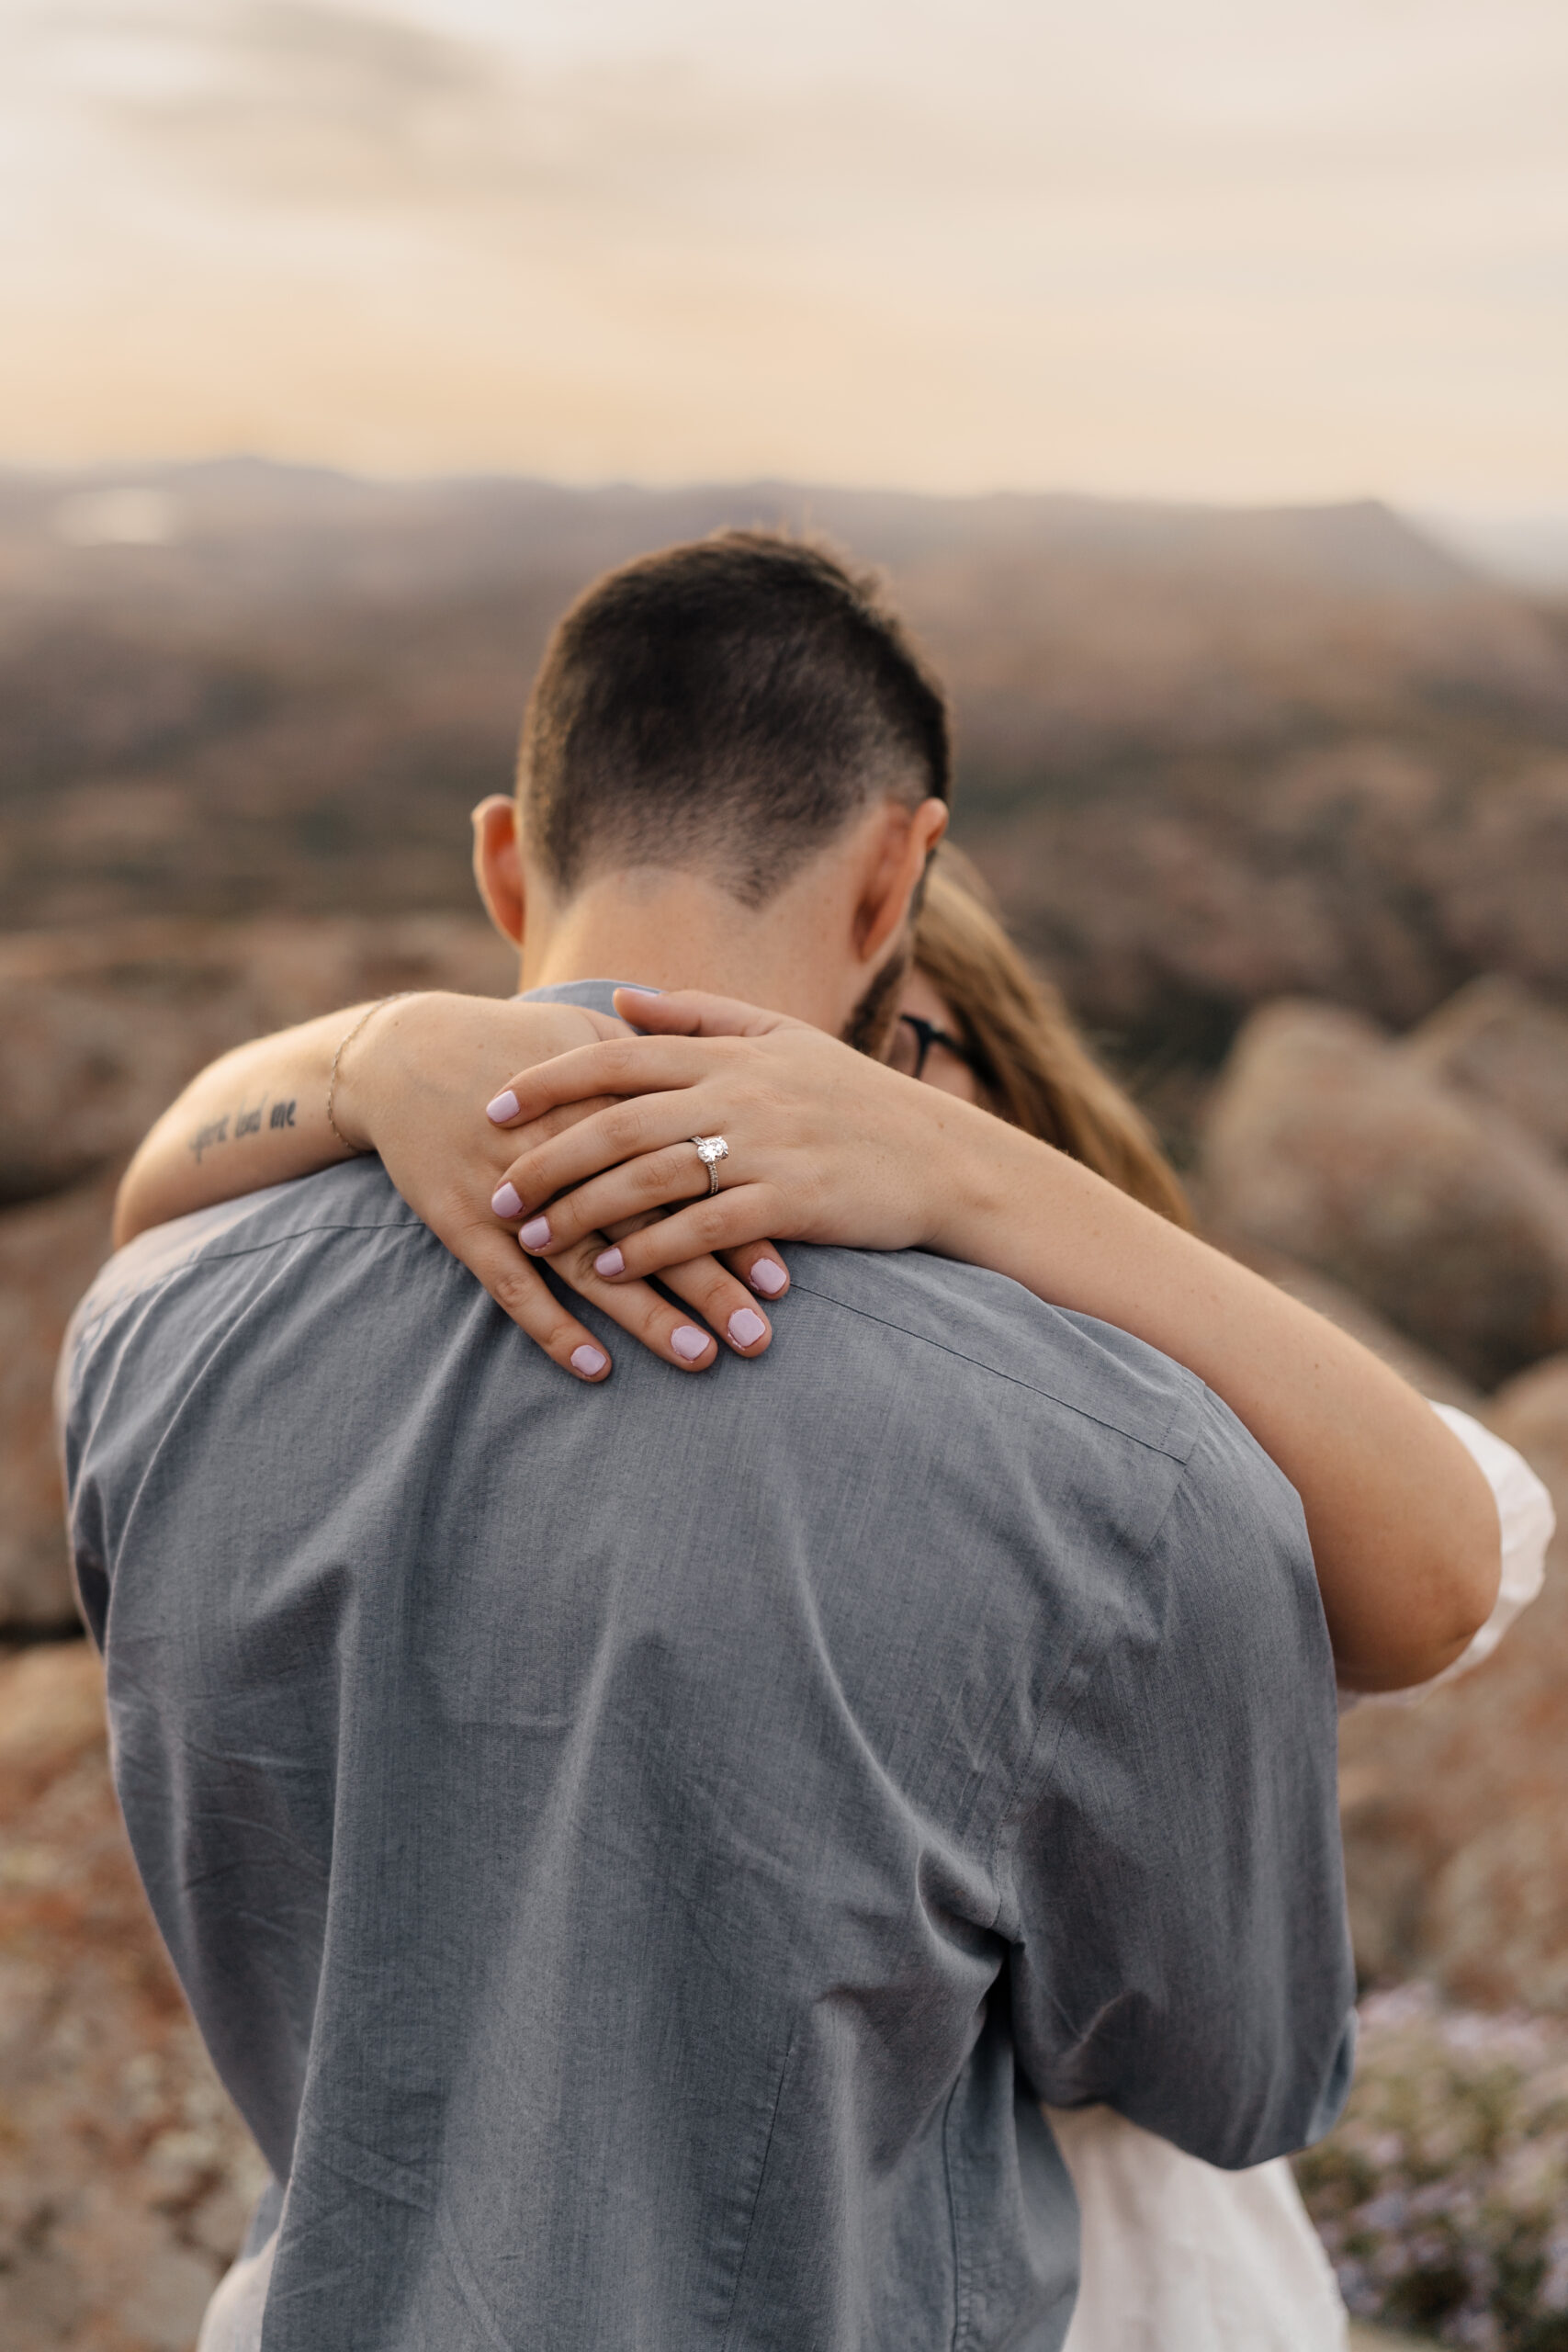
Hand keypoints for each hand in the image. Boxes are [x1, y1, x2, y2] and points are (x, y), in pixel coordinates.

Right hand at [333, 993, 787, 1380]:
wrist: (402, 1054)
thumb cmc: (511, 1047)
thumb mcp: (584, 1040)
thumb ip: (656, 1064)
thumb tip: (733, 1083)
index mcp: (605, 1105)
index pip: (685, 1173)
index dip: (734, 1223)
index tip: (784, 1275)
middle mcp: (565, 1152)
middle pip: (649, 1225)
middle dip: (707, 1283)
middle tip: (760, 1334)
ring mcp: (512, 1193)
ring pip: (589, 1265)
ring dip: (646, 1316)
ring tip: (700, 1358)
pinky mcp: (463, 1223)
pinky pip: (511, 1286)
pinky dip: (551, 1328)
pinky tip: (595, 1368)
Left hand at [483, 988, 987, 1281]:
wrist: (945, 1160)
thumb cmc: (859, 1102)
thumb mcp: (785, 1039)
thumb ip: (701, 1017)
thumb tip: (621, 1000)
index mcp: (731, 1053)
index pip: (617, 1056)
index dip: (547, 1080)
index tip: (492, 1105)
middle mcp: (740, 1093)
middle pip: (617, 1121)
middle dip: (547, 1158)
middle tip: (497, 1192)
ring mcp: (766, 1147)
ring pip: (649, 1177)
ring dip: (583, 1212)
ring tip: (535, 1240)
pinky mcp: (791, 1203)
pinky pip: (701, 1229)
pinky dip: (649, 1252)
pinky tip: (610, 1274)